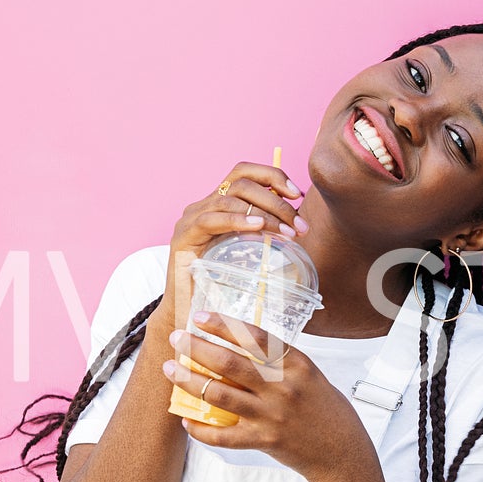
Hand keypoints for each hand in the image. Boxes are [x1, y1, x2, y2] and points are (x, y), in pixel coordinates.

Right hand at [159, 162, 308, 330]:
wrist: (188, 309)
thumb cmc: (220, 283)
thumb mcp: (247, 251)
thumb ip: (264, 233)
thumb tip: (297, 224)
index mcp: (219, 204)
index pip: (244, 172)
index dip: (273, 176)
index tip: (298, 195)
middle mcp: (203, 205)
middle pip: (241, 183)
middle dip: (276, 201)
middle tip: (299, 226)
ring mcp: (190, 219)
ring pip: (230, 199)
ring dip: (265, 213)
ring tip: (285, 233)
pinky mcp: (183, 236)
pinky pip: (210, 220)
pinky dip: (237, 221)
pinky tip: (257, 227)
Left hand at [160, 310, 370, 481]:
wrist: (341, 452)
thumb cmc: (324, 408)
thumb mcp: (308, 375)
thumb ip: (278, 362)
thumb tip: (238, 345)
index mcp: (296, 364)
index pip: (253, 336)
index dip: (222, 325)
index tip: (199, 316)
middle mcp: (282, 387)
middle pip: (229, 362)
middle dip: (196, 347)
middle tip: (176, 339)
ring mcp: (271, 415)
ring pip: (219, 394)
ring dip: (188, 381)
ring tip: (171, 370)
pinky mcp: (264, 441)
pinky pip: (223, 436)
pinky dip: (200, 429)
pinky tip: (186, 420)